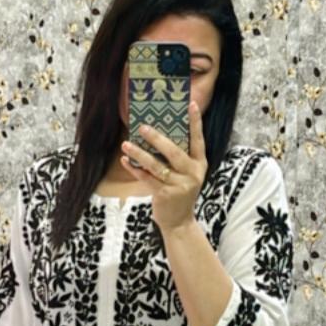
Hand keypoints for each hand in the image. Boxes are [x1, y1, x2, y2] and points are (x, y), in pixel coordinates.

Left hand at [121, 100, 207, 233]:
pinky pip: (146, 178)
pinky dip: (134, 169)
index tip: (191, 103)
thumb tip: (157, 134)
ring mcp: (179, 185)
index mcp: (199, 164)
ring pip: (156, 166)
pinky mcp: (165, 195)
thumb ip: (179, 157)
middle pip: (173, 151)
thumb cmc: (179, 193)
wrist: (179, 222)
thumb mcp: (186, 174)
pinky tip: (125, 161)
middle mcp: (192, 173)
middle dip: (157, 138)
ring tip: (126, 144)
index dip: (196, 122)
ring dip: (139, 154)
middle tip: (143, 127)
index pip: (198, 139)